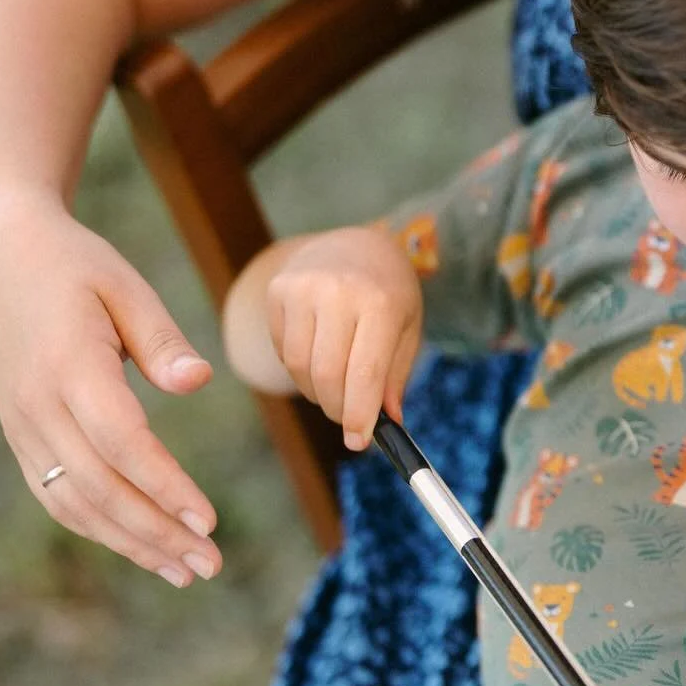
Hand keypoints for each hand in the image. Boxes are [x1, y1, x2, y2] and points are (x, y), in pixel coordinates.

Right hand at [0, 193, 220, 586]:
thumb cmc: (76, 267)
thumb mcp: (125, 285)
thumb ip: (162, 339)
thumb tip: (199, 382)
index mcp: (69, 366)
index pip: (122, 442)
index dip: (165, 487)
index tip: (208, 520)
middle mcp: (38, 405)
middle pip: (100, 487)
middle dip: (157, 533)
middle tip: (211, 564)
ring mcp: (23, 426)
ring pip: (75, 503)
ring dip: (131, 544)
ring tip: (185, 570)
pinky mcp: (21, 435)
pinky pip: (57, 495)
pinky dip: (98, 528)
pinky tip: (140, 546)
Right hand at [265, 226, 422, 448]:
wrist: (356, 243)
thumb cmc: (389, 292)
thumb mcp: (407, 329)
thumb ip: (395, 376)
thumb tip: (388, 421)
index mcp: (380, 302)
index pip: (364, 375)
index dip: (359, 415)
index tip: (358, 442)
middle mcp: (338, 292)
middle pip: (327, 376)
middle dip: (337, 409)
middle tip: (347, 420)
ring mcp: (302, 288)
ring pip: (299, 367)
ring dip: (316, 392)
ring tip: (335, 388)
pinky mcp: (278, 291)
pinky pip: (282, 350)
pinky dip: (300, 369)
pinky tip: (317, 357)